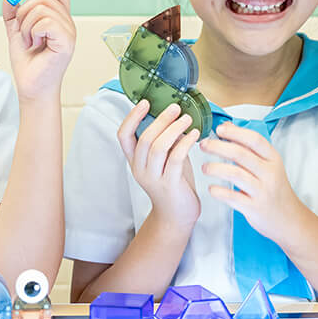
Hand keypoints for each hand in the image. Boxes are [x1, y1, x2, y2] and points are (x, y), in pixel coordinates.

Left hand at [1, 0, 75, 102]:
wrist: (31, 86)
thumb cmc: (28, 62)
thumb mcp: (16, 31)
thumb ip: (13, 12)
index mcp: (58, 18)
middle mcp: (67, 23)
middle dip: (25, 12)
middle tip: (22, 31)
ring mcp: (69, 31)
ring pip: (42, 9)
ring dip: (26, 26)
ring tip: (29, 42)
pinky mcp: (67, 41)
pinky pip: (46, 23)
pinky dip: (33, 32)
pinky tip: (35, 45)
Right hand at [117, 100, 200, 232]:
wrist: (177, 216)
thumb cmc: (173, 185)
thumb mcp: (167, 159)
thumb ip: (169, 141)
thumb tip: (177, 119)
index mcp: (135, 161)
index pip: (123, 136)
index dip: (132, 117)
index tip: (145, 102)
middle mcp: (140, 169)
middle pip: (144, 138)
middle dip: (160, 119)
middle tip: (175, 108)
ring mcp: (153, 178)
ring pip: (158, 147)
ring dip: (173, 129)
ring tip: (187, 119)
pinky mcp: (169, 184)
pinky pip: (175, 158)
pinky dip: (185, 142)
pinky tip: (194, 134)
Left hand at [201, 125, 308, 244]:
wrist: (288, 218)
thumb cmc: (275, 189)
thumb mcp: (269, 165)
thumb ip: (249, 147)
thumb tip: (227, 126)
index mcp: (273, 159)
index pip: (254, 140)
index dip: (235, 132)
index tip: (219, 129)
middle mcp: (269, 173)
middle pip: (241, 154)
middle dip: (218, 147)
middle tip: (204, 145)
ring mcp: (262, 191)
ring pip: (236, 174)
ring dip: (216, 168)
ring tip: (205, 167)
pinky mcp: (254, 208)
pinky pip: (233, 198)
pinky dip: (219, 192)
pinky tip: (211, 188)